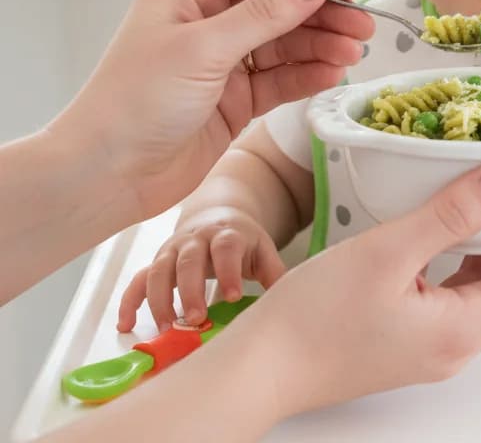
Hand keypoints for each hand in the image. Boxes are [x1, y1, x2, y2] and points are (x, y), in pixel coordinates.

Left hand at [51, 0, 373, 224]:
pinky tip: (332, 74)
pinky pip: (281, 78)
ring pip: (286, 42)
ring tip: (354, 53)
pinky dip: (308, 75)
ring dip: (321, 45)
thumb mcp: (204, 49)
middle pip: (279, 3)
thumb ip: (266, 14)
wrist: (106, 177)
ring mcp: (224, 60)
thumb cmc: (134, 103)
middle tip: (362, 24)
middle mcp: (209, 20)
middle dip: (322, 11)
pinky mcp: (236, 98)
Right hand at [117, 207, 285, 332]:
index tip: (232, 296)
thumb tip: (290, 297)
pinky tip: (126, 324)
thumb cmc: (242, 241)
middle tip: (195, 319)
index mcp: (226, 234)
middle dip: (190, 289)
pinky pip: (137, 280)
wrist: (216, 216)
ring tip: (166, 327)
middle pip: (189, 260)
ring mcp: (172, 250)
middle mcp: (195, 239)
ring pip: (159, 270)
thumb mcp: (262, 249)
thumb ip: (274, 271)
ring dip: (159, 299)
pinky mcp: (156, 262)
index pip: (226, 248)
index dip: (228, 271)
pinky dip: (129, 301)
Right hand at [235, 163, 480, 418]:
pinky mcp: (411, 334)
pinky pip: (461, 293)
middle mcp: (457, 342)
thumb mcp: (389, 251)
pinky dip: (478, 258)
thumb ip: (453, 214)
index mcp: (463, 328)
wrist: (262, 367)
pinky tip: (466, 231)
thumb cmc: (315, 316)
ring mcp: (434, 342)